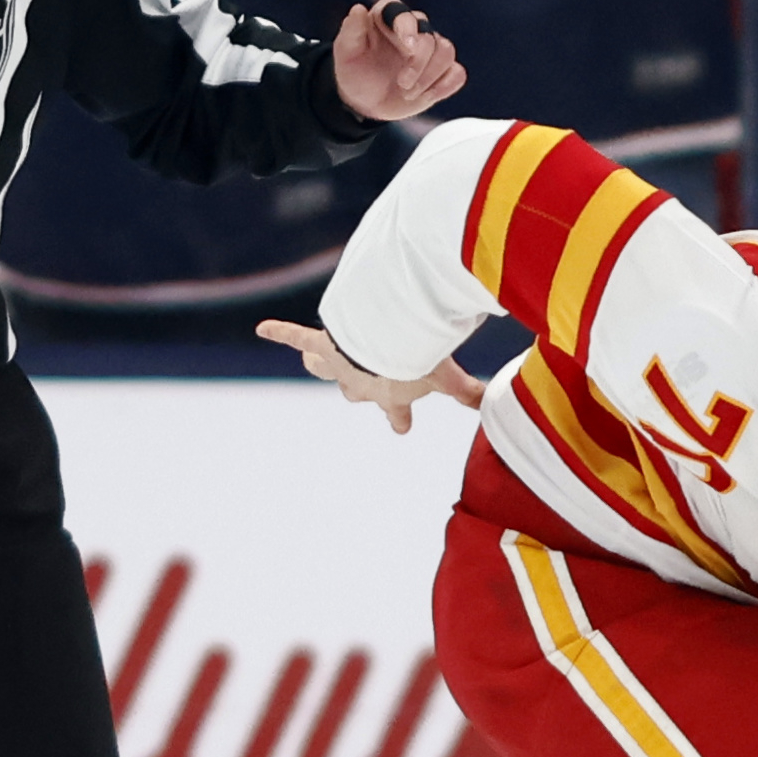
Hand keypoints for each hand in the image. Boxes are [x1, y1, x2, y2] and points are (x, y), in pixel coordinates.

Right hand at [256, 318, 483, 429]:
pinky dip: (280, 333)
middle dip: (359, 389)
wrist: (382, 341)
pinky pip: (296, 337)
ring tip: (314, 360)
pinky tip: (263, 328)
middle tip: (363, 389)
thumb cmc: (416, 361)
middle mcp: (360, 384)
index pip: (397, 412)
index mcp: (389, 395)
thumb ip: (468, 390)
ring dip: (322, 365)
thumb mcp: (447, 374)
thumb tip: (494, 405)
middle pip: (354, 392)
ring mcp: (338, 364)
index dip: (400, 420)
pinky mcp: (321, 343)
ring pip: (324, 369)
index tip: (403, 428)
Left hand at [330, 0, 464, 121]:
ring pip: (446, 52)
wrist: (365, 101)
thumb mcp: (345, 53)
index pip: (404, 15)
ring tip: (409, 94)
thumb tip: (358, 9)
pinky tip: (427, 96)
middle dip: (419, 64)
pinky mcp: (442, 72)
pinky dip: (445, 86)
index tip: (408, 49)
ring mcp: (431, 50)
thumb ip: (351, 31)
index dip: (408, 29)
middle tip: (402, 84)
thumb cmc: (354, 72)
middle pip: (430, 38)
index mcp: (389, 18)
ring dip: (431, 76)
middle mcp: (413, 29)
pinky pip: (457, 74)